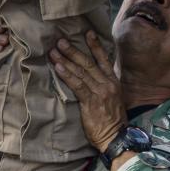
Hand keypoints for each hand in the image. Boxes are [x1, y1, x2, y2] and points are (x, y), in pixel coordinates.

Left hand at [49, 30, 125, 152]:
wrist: (116, 137)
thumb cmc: (112, 120)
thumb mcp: (114, 99)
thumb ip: (104, 86)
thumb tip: (92, 77)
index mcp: (114, 82)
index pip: (104, 60)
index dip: (95, 46)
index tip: (88, 33)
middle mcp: (108, 84)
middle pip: (88, 63)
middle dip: (73, 51)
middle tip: (60, 41)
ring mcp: (100, 92)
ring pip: (81, 72)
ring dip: (65, 61)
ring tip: (54, 52)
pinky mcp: (91, 102)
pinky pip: (77, 85)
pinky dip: (67, 75)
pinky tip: (58, 68)